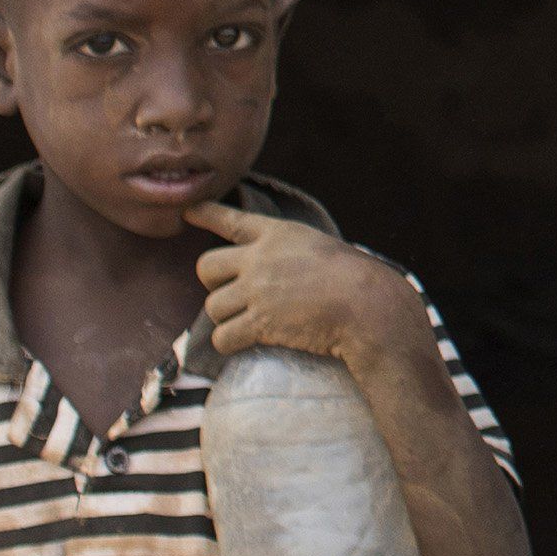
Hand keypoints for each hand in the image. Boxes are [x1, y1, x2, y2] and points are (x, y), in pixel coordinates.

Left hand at [186, 204, 426, 375]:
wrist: (367, 304)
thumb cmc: (353, 278)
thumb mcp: (319, 248)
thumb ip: (288, 254)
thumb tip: (265, 271)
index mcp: (278, 234)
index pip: (232, 221)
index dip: (207, 214)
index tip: (189, 212)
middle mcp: (260, 258)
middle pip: (206, 267)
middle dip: (214, 283)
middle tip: (232, 294)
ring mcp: (257, 290)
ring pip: (213, 306)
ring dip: (226, 318)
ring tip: (250, 322)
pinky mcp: (258, 322)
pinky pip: (222, 337)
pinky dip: (230, 343)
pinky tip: (245, 342)